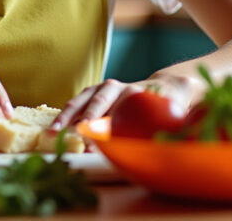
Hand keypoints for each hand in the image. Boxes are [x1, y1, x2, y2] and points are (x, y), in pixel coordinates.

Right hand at [50, 73, 206, 131]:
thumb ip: (176, 126)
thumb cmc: (172, 104)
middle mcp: (117, 86)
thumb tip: (173, 145)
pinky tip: (54, 129)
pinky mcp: (93, 92)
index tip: (97, 139)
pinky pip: (76, 102)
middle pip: (97, 101)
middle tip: (75, 135)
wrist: (166, 87)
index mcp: (136, 91)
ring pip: (81, 100)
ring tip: (53, 132)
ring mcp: (102, 88)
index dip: (107, 126)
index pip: (118, 109)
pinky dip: (65, 114)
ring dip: (67, 116)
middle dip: (85, 118)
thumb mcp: (178, 113)